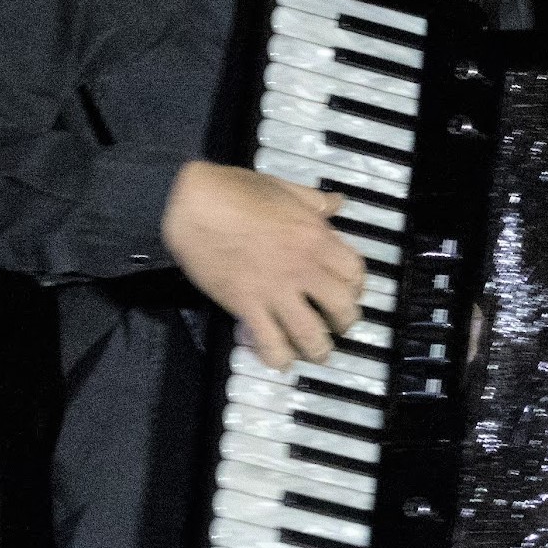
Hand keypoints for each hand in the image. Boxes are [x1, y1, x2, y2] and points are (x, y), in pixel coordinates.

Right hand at [161, 160, 364, 369]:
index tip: (349, 291)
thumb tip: (336, 203)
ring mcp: (275, 289)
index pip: (354, 272)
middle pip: (342, 306)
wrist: (191, 203)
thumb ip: (314, 200)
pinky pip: (270, 341)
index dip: (356, 286)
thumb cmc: (235, 190)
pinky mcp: (246, 305)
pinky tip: (281, 360)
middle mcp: (304, 267)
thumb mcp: (284, 187)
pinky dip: (278, 357)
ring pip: (310, 333)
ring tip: (317, 354)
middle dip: (345, 321)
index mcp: (316, 236)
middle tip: (338, 325)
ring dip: (318, 349)